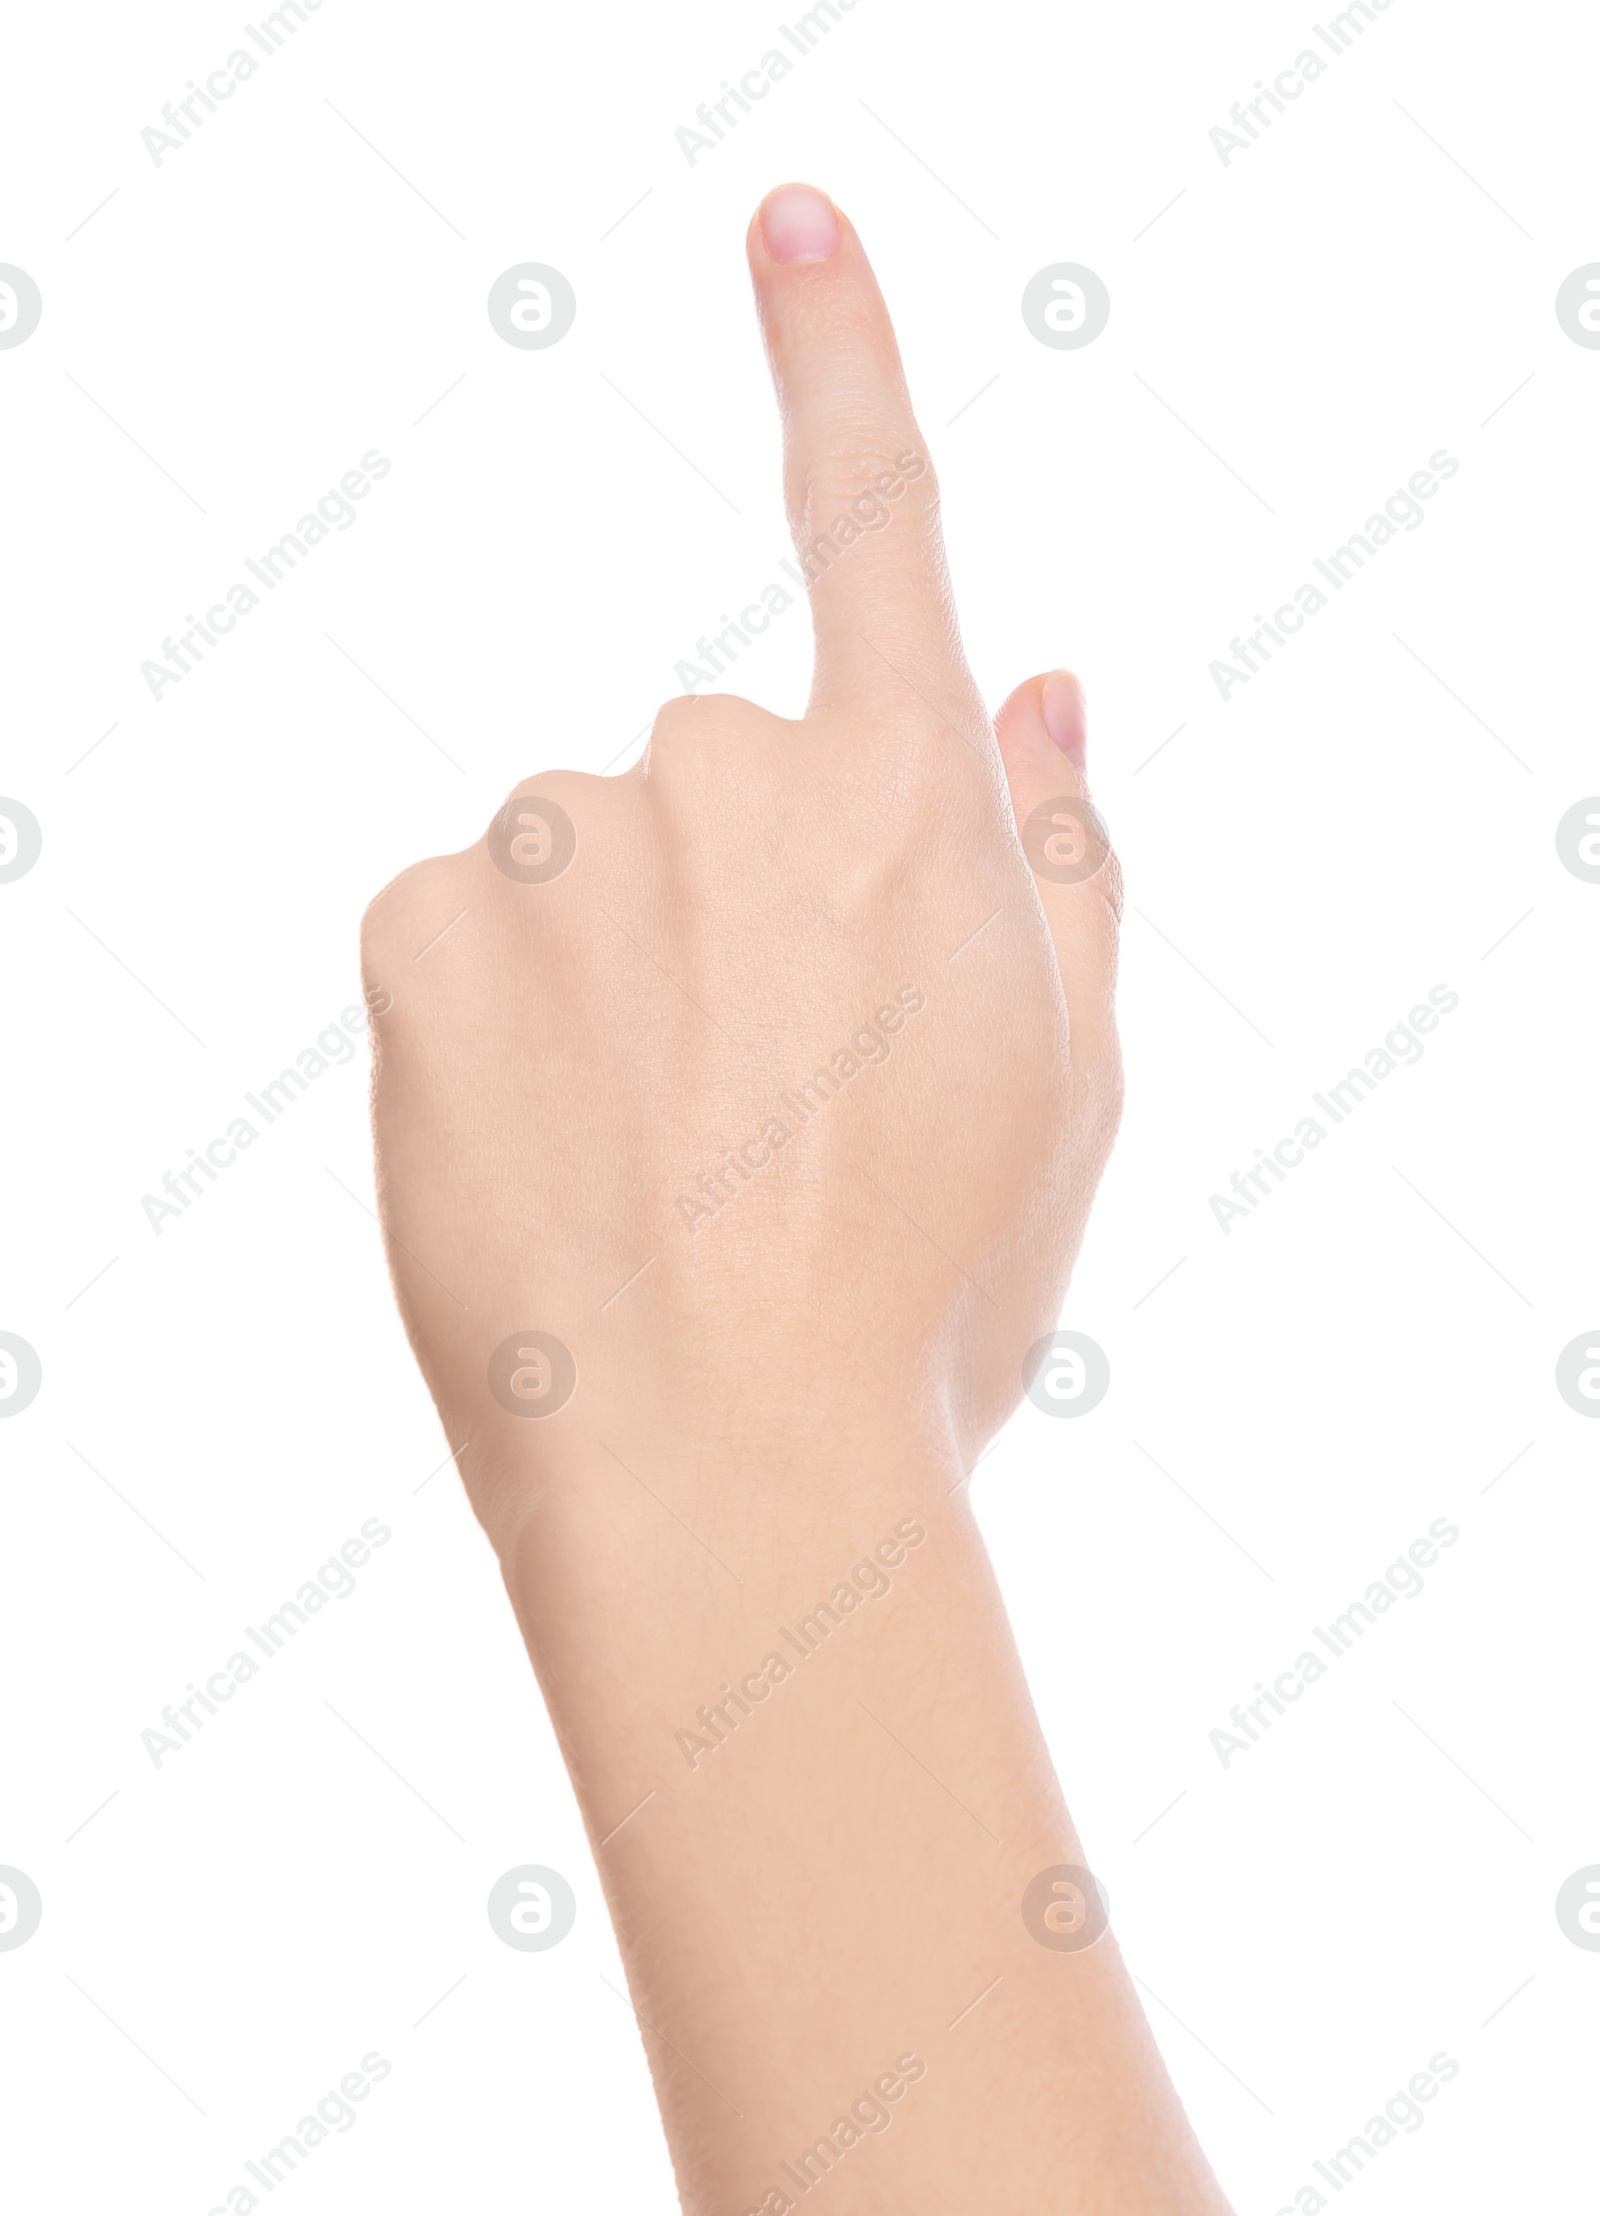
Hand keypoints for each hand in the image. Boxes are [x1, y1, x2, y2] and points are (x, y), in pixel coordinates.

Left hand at [360, 182, 1120, 1543]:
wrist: (731, 1474)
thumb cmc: (925, 1300)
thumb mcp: (1065, 1084)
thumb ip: (1065, 856)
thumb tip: (1052, 678)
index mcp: (913, 803)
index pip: (876, 525)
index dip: (836, 356)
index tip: (788, 216)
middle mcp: (733, 770)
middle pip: (708, 781)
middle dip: (730, 909)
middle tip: (755, 1111)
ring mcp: (566, 835)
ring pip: (576, 867)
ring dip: (606, 979)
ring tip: (650, 1164)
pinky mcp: (420, 915)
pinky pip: (460, 929)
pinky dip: (495, 1022)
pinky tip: (546, 1153)